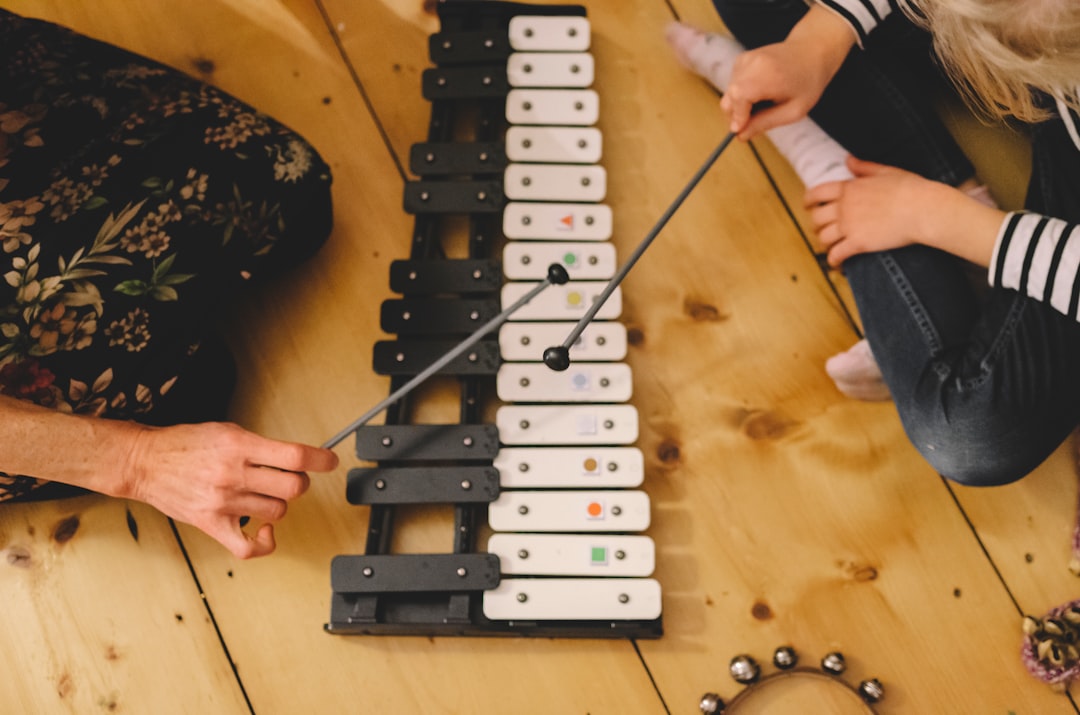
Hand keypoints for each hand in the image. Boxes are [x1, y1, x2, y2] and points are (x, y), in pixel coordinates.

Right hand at [122, 421, 337, 557]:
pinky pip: (249, 546)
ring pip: (277, 511)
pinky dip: (265, 542)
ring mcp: (223, 502)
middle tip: (289, 478)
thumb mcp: (227, 431)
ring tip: (263, 495)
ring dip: (277, 503)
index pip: (293, 455)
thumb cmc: (185, 444)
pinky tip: (266, 530)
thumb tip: (295, 457)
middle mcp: (232, 474)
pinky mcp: (211, 524)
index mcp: (239, 446)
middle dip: (298, 483)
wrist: (145, 462)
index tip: (330, 460)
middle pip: (292, 487)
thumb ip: (259, 445)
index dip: (320, 459)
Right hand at [720, 4, 853, 138]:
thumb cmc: (807, 82)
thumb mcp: (793, 110)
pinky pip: (733, 85)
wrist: (812, 51)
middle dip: (737, 115)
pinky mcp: (742, 59)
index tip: (740, 132)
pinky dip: (742, 93)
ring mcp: (745, 59)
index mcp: (768, 76)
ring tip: (764, 103)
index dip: (737, 118)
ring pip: (729, 93)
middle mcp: (753, 64)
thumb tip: (740, 135)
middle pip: (729, 98)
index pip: (738, 99)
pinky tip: (760, 92)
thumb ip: (765, 123)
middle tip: (753, 123)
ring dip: (741, 104)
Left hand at [806, 156, 935, 265]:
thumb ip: (863, 167)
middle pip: (816, 218)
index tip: (807, 206)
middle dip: (816, 225)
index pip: (816, 194)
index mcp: (849, 188)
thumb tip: (848, 160)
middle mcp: (844, 207)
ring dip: (825, 244)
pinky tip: (837, 265)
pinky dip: (833, 262)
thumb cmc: (910, 189)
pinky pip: (836, 255)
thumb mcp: (885, 171)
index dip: (808, 202)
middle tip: (822, 229)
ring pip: (823, 238)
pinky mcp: (858, 244)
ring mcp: (849, 226)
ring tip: (831, 246)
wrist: (923, 209)